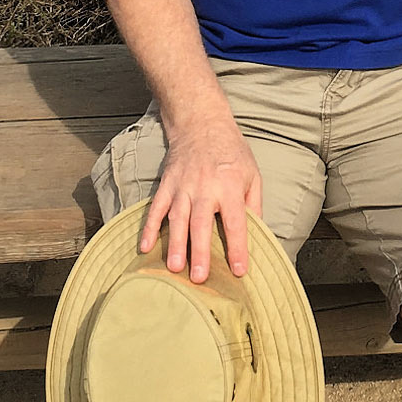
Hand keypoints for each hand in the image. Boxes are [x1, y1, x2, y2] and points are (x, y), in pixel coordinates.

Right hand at [139, 112, 262, 283]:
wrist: (202, 123)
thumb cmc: (232, 152)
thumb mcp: (253, 175)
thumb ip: (254, 205)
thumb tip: (257, 234)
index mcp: (230, 186)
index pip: (235, 222)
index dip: (237, 247)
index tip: (239, 271)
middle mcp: (205, 187)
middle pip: (201, 223)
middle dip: (200, 252)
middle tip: (198, 277)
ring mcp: (182, 186)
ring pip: (177, 218)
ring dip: (175, 244)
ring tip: (174, 268)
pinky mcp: (167, 184)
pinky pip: (155, 208)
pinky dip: (149, 228)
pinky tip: (144, 247)